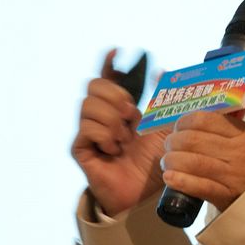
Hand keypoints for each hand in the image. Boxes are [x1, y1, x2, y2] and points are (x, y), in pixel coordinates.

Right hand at [71, 49, 166, 215]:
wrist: (147, 193)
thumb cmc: (155, 162)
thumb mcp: (164, 126)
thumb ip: (162, 99)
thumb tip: (162, 69)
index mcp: (120, 109)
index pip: (108, 80)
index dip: (108, 64)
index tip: (116, 52)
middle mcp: (101, 117)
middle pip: (93, 86)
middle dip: (115, 95)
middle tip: (132, 114)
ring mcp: (88, 132)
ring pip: (89, 105)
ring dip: (113, 120)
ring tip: (125, 139)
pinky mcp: (80, 148)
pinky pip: (87, 128)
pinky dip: (105, 136)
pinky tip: (114, 149)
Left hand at [161, 111, 244, 212]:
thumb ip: (230, 129)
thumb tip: (197, 119)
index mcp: (244, 134)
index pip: (206, 120)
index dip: (184, 121)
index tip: (178, 126)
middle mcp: (238, 153)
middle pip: (193, 140)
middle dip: (173, 141)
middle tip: (168, 145)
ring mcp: (232, 175)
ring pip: (192, 161)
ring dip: (172, 160)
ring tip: (167, 161)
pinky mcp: (226, 195)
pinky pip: (198, 186)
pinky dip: (180, 180)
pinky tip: (170, 177)